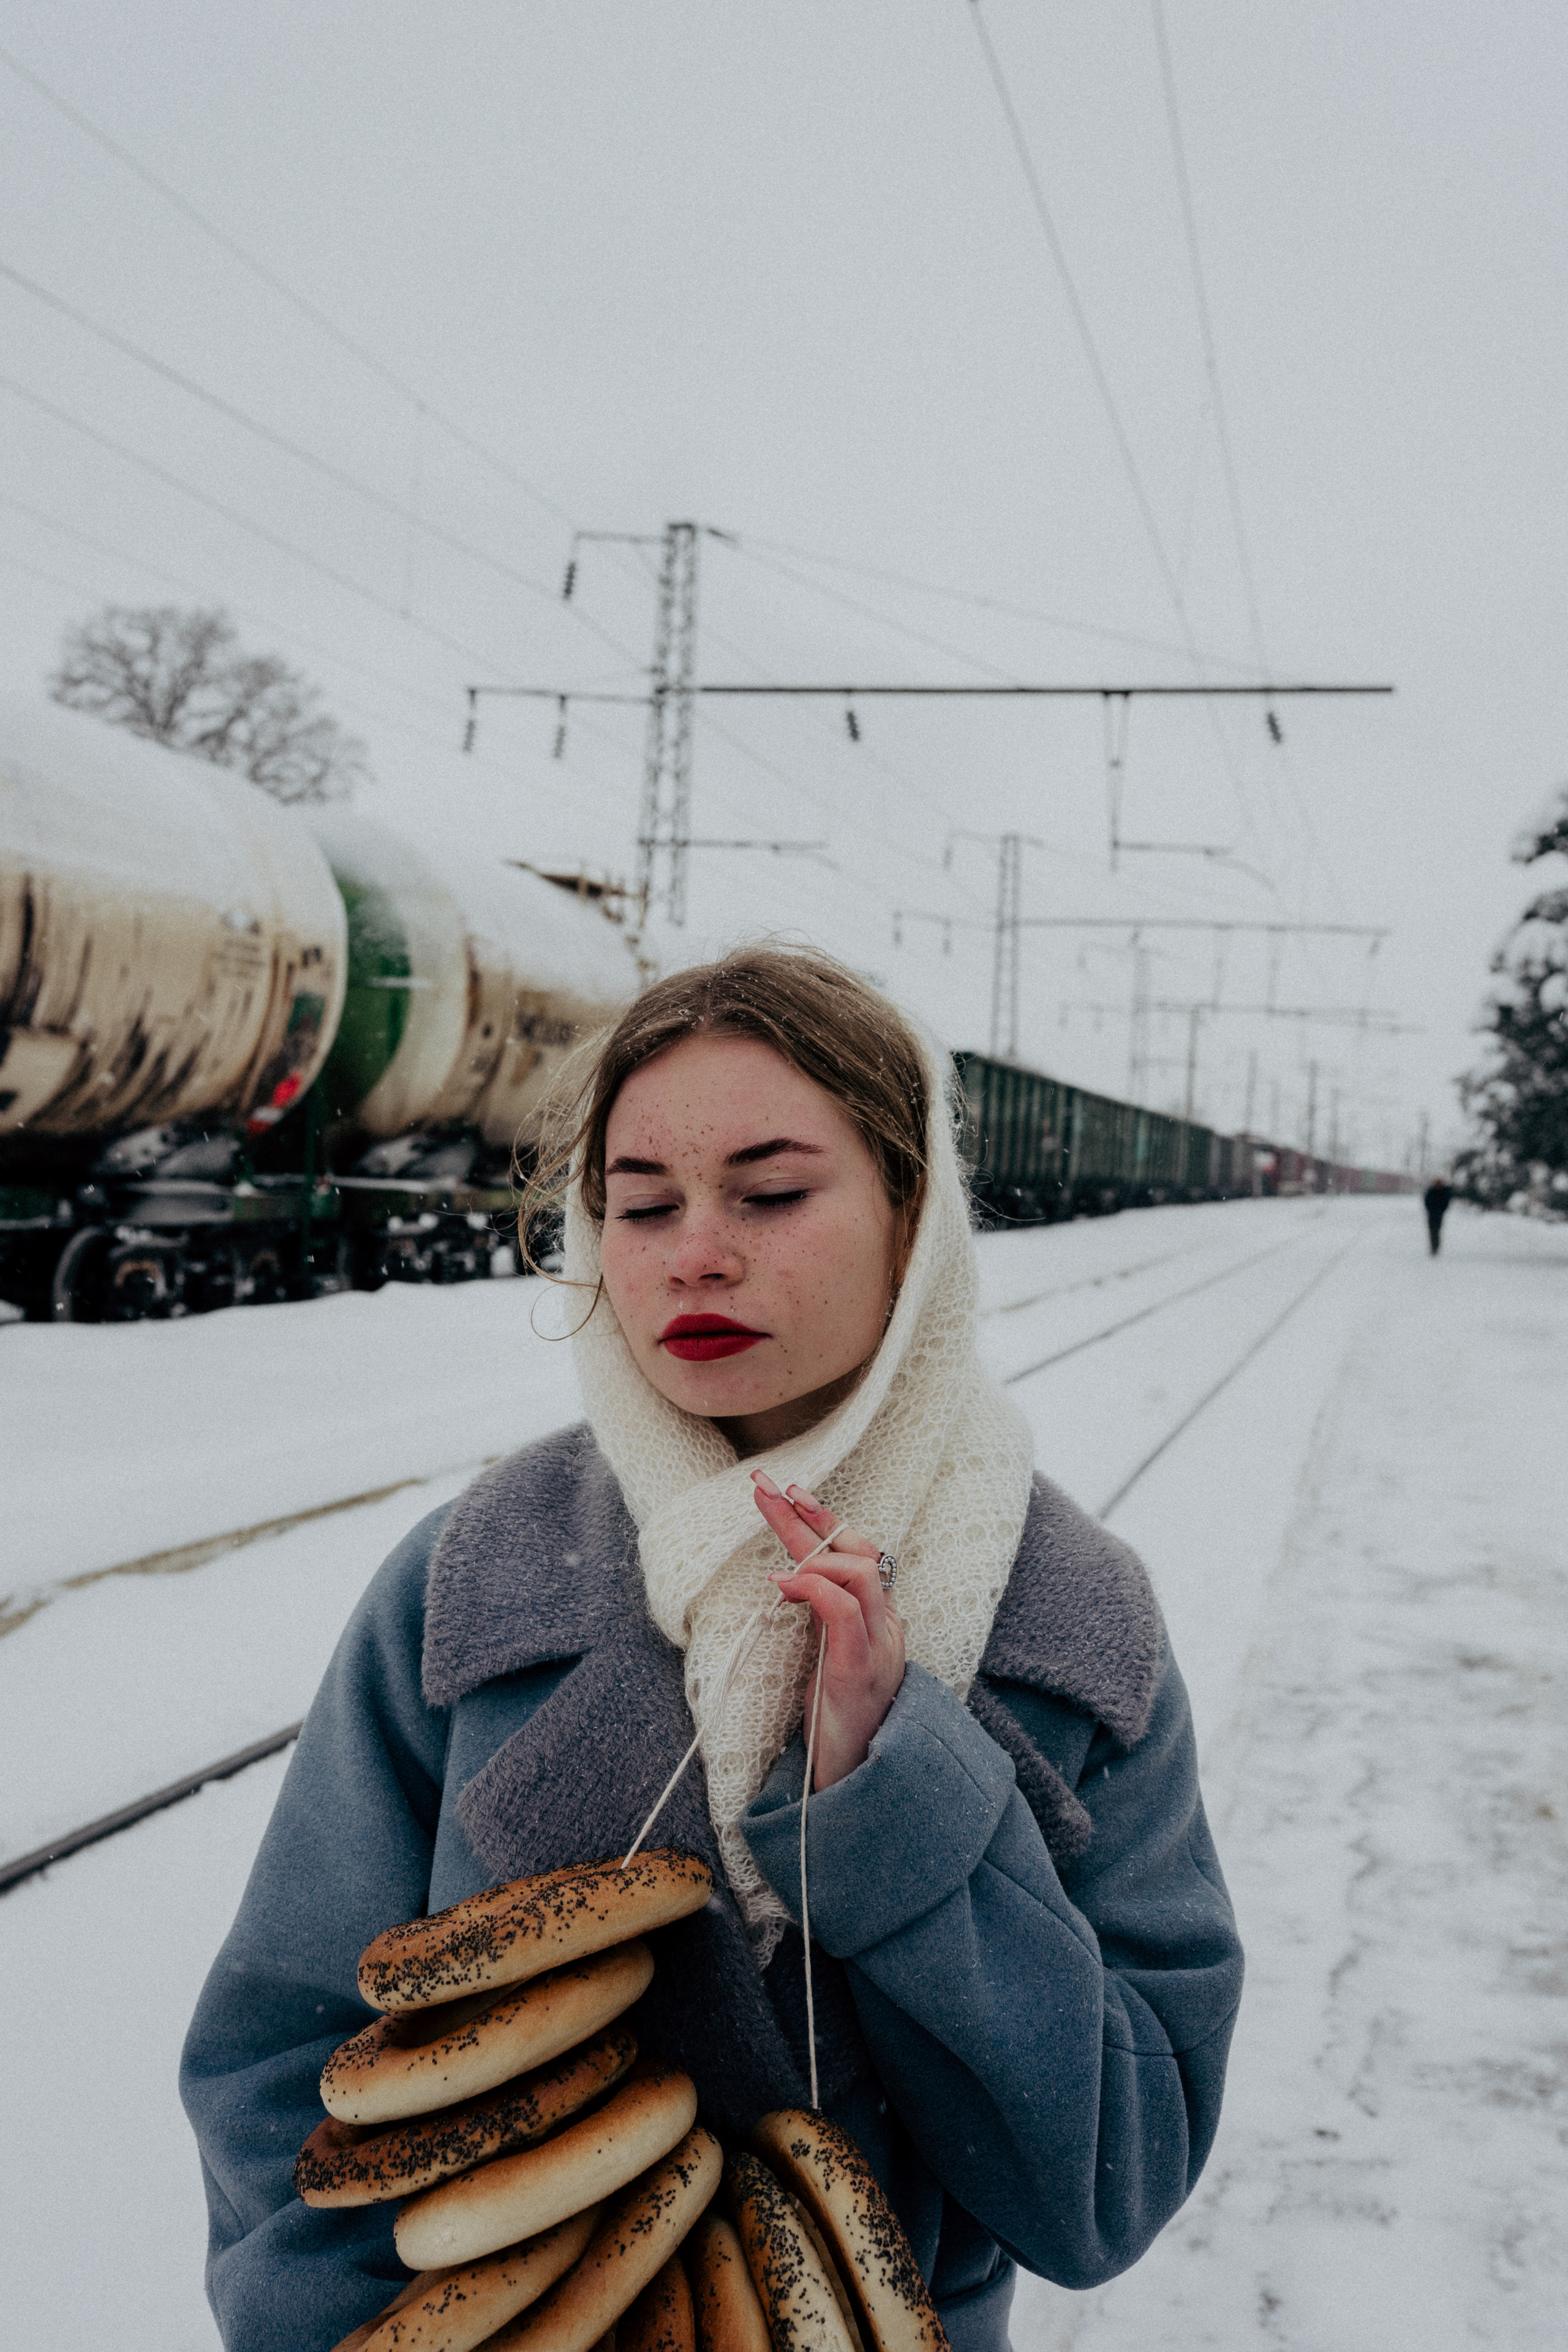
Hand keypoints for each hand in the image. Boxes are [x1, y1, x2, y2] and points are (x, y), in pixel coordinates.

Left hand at [750, 1472, 905, 1790]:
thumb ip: (820, 1617)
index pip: (856, 1553)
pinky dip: (812, 1588)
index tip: (784, 1491)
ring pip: (860, 1570)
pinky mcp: (859, 1669)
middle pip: (858, 1549)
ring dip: (812, 1548)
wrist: (856, 1778)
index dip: (821, 1518)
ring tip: (775, 1549)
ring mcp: (878, 1645)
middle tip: (769, 1486)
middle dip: (813, 1513)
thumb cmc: (835, 1720)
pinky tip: (782, 1583)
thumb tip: (790, 1579)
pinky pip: (844, 1611)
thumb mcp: (826, 1657)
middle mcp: (885, 1625)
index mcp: (878, 1620)